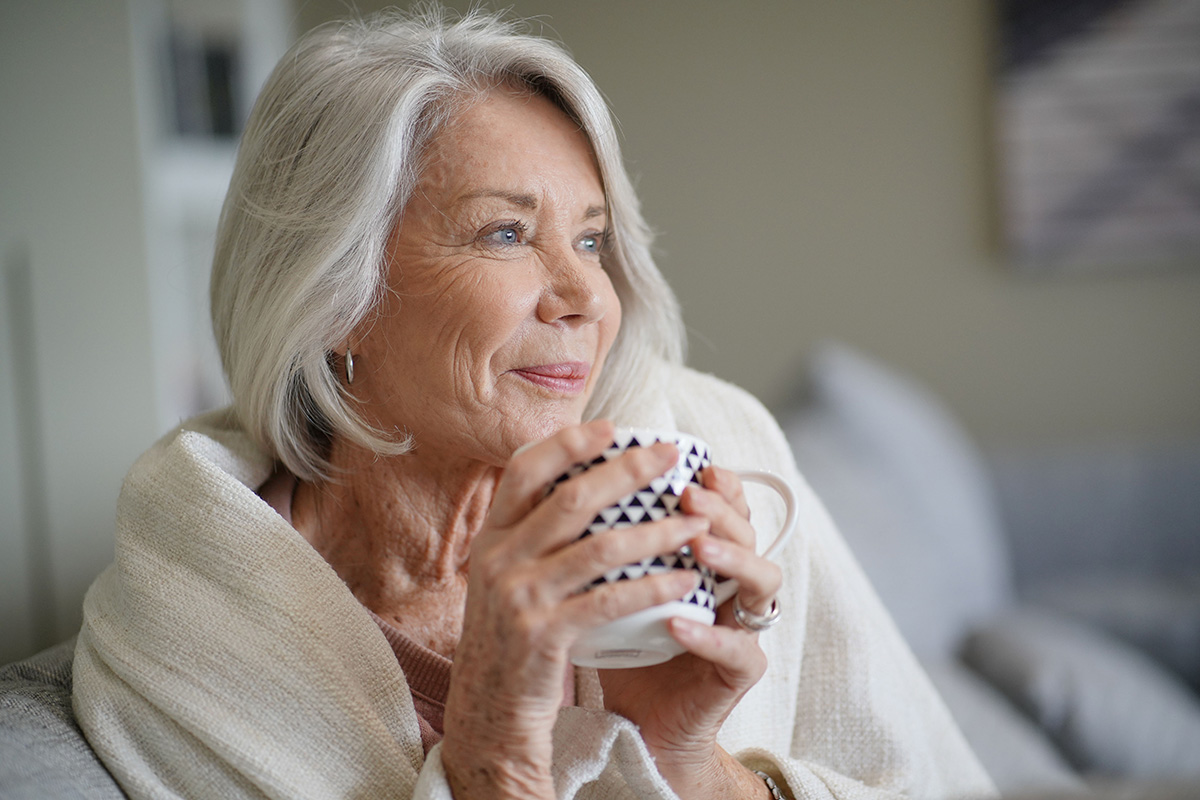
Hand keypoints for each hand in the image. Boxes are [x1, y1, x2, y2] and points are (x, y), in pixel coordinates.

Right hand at [441, 420, 709, 798]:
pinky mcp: (545, 636)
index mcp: (490, 537)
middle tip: (671, 456)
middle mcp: (498, 560)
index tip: (611, 428)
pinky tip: (686, 580)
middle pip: (571, 499)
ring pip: (600, 548)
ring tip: (697, 522)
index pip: (524, 470)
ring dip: (656, 531)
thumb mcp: (504, 578)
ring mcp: (520, 597)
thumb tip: (583, 486)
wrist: (488, 714)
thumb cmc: (510, 640)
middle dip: (628, 472)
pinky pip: (611, 602)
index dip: (567, 443)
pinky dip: (654, 587)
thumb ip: (531, 536)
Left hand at [598, 465, 781, 799]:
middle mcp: (735, 585)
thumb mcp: (613, 587)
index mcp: (710, 559)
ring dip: (731, 557)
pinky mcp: (742, 672)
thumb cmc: (625, 647)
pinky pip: (738, 649)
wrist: (640, 723)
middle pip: (750, 532)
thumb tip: (566, 485)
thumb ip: (606, 543)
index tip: (692, 464)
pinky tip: (678, 622)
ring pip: (763, 580)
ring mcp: (745, 627)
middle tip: (689, 494)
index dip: (719, 484)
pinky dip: (708, 634)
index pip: (727, 509)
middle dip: (722, 509)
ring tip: (696, 544)